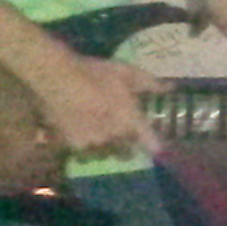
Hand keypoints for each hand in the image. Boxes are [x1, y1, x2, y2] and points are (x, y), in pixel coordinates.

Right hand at [30, 51, 159, 157]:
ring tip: (99, 133)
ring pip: (105, 153)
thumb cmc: (95, 73)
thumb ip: (149, 83)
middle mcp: (115, 138)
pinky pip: (84, 151)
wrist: (57, 79)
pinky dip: (85, 145)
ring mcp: (93, 144)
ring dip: (106, 147)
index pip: (151, 142)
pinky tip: (80, 132)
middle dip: (128, 146)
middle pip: (127, 152)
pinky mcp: (72, 146)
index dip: (156, 146)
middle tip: (123, 134)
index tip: (158, 148)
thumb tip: (169, 88)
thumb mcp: (126, 72)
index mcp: (131, 121)